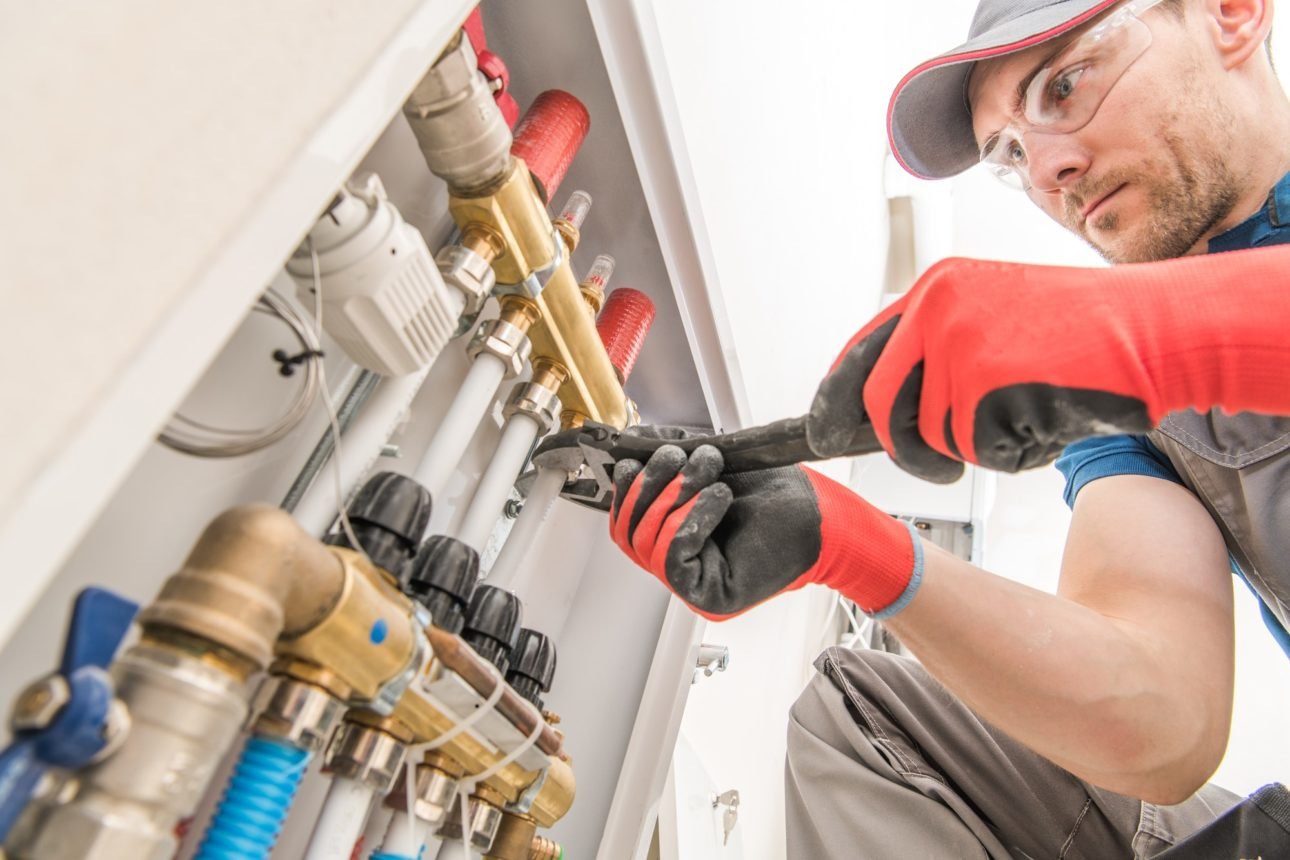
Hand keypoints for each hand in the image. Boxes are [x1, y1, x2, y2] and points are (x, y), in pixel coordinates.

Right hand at [608, 440, 921, 620]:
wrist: (825, 517)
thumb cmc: (781, 497)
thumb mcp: (718, 470)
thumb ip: (676, 463)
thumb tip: (636, 447)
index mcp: (678, 539)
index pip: (627, 524)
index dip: (626, 490)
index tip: (638, 458)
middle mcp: (681, 566)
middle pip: (629, 534)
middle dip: (651, 487)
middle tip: (682, 457)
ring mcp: (693, 587)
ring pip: (647, 545)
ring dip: (674, 498)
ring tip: (710, 473)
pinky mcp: (710, 598)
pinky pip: (674, 560)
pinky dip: (690, 520)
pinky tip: (720, 498)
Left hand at [806, 248, 1289, 482]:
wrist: (1153, 330)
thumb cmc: (1083, 333)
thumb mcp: (995, 313)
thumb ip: (937, 347)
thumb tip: (880, 408)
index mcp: (935, 288)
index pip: (860, 353)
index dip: (837, 401)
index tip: (824, 433)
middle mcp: (937, 310)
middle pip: (880, 405)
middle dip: (901, 448)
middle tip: (935, 468)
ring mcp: (960, 346)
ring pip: (934, 436)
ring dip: (977, 447)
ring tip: (1030, 412)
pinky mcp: (988, 387)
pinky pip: (978, 451)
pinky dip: (1014, 455)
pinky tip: (1050, 419)